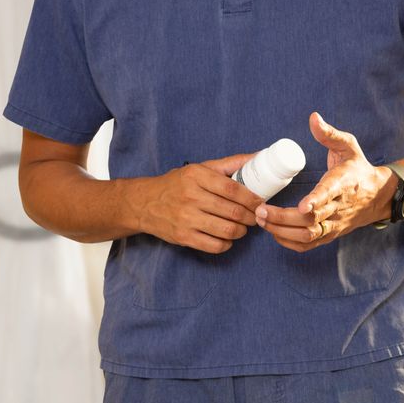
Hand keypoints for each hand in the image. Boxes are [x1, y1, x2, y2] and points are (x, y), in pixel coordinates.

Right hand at [128, 153, 263, 253]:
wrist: (144, 203)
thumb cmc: (176, 185)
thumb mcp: (199, 169)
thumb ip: (229, 164)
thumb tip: (257, 157)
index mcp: (196, 176)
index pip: (232, 189)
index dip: (251, 198)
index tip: (260, 202)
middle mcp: (190, 197)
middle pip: (233, 211)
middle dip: (250, 216)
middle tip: (254, 216)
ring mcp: (186, 219)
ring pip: (227, 230)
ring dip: (241, 231)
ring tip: (242, 227)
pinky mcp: (183, 237)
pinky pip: (214, 245)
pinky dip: (227, 243)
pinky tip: (227, 238)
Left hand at [256, 113, 393, 251]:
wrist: (379, 196)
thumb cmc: (358, 168)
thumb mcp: (349, 146)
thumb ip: (329, 134)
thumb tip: (313, 118)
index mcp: (343, 183)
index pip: (330, 194)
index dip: (315, 201)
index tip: (301, 206)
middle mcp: (339, 207)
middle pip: (311, 220)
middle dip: (283, 217)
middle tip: (259, 209)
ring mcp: (334, 224)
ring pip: (308, 235)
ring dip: (281, 231)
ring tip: (260, 220)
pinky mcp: (330, 234)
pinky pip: (308, 244)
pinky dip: (289, 242)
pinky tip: (273, 232)